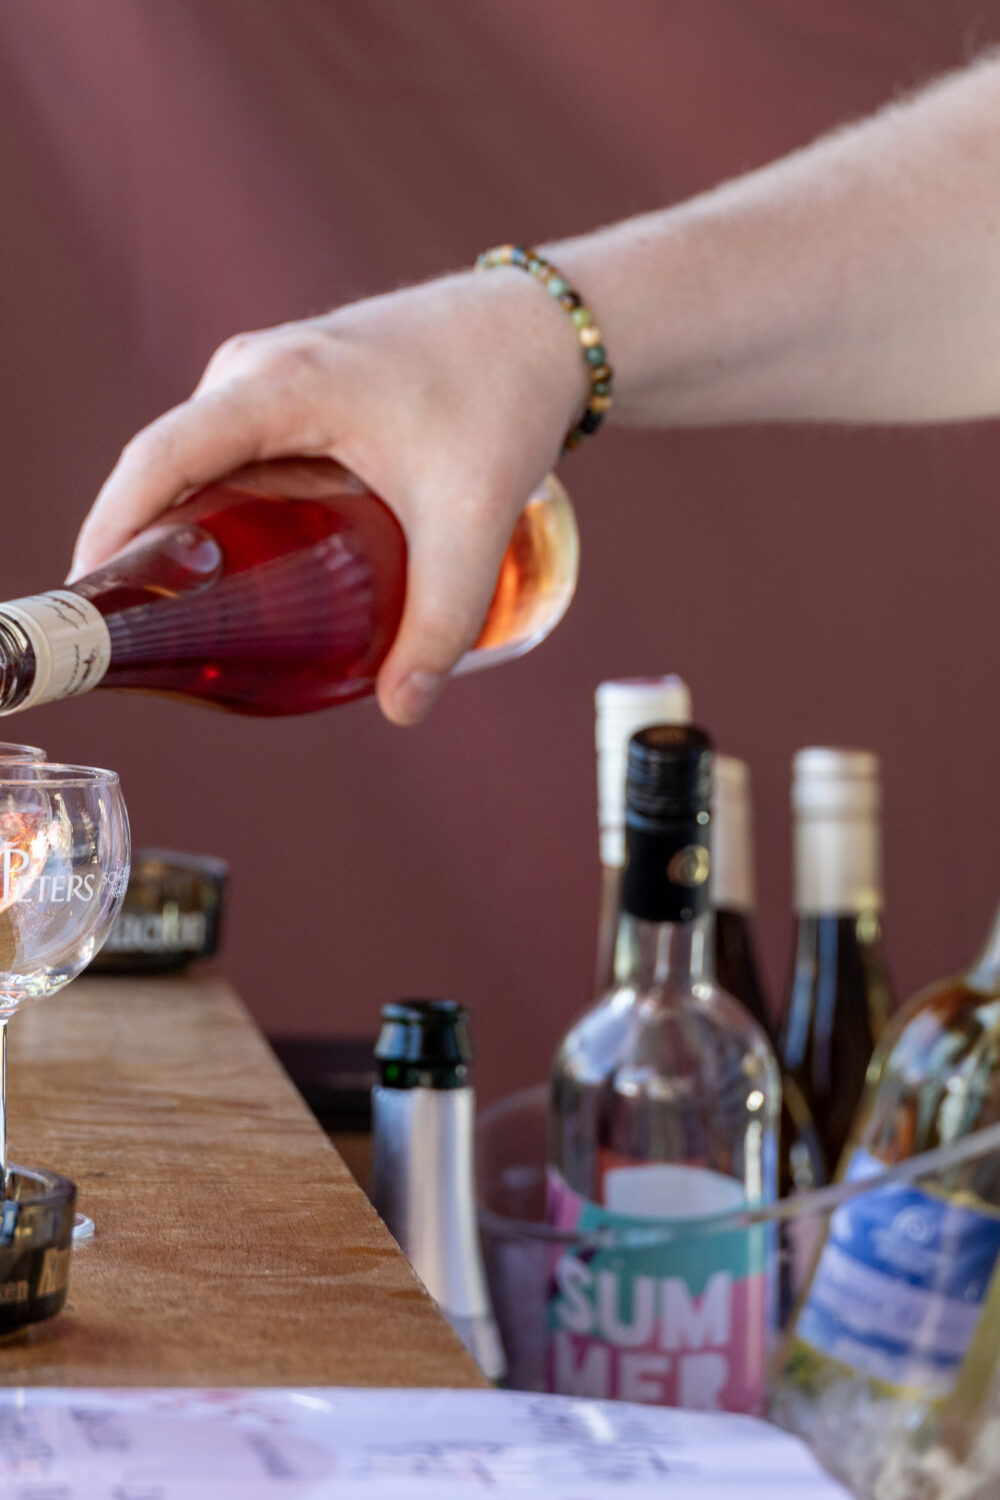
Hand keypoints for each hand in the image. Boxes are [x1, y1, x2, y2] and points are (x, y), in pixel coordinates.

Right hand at [70, 270, 587, 723]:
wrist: (540, 328)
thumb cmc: (503, 401)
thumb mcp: (471, 519)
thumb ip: (441, 621)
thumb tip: (404, 710)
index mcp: (279, 387)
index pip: (161, 458)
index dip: (112, 526)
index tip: (88, 597)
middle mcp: (255, 369)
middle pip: (167, 466)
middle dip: (141, 546)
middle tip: (143, 633)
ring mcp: (269, 371)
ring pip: (199, 459)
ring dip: (181, 526)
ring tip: (180, 612)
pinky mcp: (292, 384)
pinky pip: (231, 449)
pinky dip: (220, 503)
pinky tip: (237, 562)